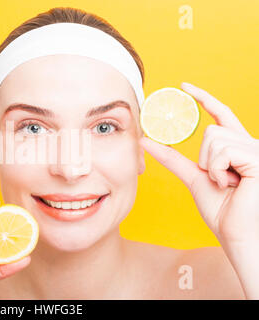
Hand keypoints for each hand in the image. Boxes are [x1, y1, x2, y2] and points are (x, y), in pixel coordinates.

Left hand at [140, 82, 258, 243]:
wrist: (237, 234)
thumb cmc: (221, 210)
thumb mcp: (194, 178)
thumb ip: (173, 158)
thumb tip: (146, 141)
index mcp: (238, 147)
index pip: (221, 114)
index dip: (204, 98)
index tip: (185, 87)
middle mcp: (251, 144)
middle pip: (211, 129)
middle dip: (204, 158)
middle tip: (219, 181)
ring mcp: (257, 150)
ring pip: (214, 138)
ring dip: (211, 167)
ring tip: (227, 184)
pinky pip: (222, 151)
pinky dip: (218, 171)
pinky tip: (232, 185)